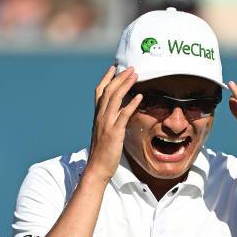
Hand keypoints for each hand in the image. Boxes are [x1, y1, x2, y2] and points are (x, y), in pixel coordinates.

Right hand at [87, 66, 142, 181]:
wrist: (97, 168)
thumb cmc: (102, 154)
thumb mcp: (104, 134)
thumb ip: (109, 123)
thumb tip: (118, 116)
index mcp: (97, 117)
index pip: (99, 92)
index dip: (106, 78)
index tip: (113, 68)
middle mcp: (100, 117)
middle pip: (108, 91)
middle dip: (119, 77)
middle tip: (130, 68)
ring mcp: (106, 124)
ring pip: (115, 99)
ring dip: (125, 85)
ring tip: (135, 75)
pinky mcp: (114, 133)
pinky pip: (123, 115)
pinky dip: (131, 104)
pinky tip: (139, 96)